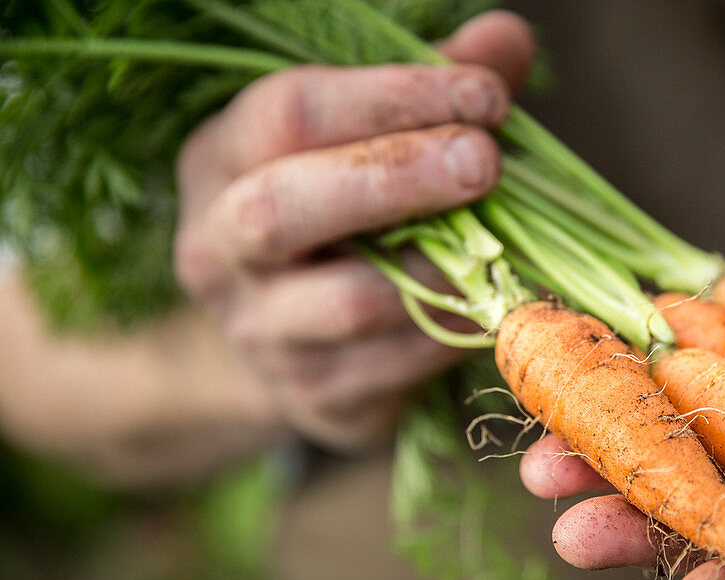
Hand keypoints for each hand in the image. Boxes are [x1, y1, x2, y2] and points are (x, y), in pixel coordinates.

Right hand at [173, 11, 534, 450]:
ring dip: (439, 269)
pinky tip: (489, 303)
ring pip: (348, 302)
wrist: (292, 346)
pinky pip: (394, 365)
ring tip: (499, 244)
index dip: (392, 99)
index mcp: (222, 160)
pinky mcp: (313, 394)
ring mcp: (259, 330)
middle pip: (285, 207)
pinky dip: (453, 330)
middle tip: (483, 162)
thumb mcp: (366, 145)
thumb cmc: (342, 219)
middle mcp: (218, 247)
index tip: (486, 96)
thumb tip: (505, 40)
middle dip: (394, 178)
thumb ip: (429, 95)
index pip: (291, 113)